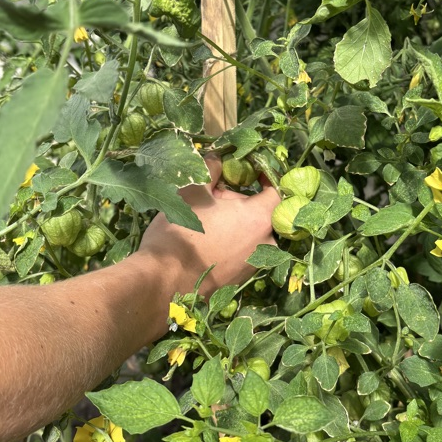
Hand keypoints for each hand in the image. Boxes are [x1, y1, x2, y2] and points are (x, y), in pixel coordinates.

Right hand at [138, 155, 279, 297]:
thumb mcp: (193, 191)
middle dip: (237, 201)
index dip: (264, 177)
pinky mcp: (240, 280)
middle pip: (259, 213)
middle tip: (210, 196)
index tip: (249, 169)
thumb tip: (218, 157)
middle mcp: (266, 243)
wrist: (165, 284)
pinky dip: (228, 242)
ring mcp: (254, 265)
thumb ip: (211, 170)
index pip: (276, 191)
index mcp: (260, 219)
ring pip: (249, 233)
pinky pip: (240, 252)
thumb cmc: (182, 232)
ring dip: (232, 222)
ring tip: (203, 219)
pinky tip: (203, 241)